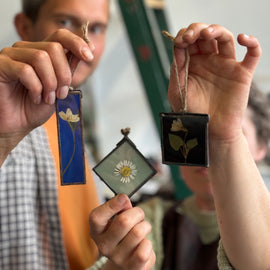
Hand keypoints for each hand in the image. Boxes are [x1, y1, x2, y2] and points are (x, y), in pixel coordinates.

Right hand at [0, 29, 93, 161]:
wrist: (18, 125)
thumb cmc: (37, 107)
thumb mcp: (60, 88)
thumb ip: (70, 68)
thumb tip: (89, 48)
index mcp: (42, 52)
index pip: (60, 35)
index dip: (77, 43)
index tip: (89, 57)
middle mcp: (26, 49)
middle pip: (54, 48)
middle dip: (63, 75)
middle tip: (61, 94)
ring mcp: (11, 55)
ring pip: (40, 58)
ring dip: (50, 83)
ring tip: (48, 98)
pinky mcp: (1, 65)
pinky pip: (25, 70)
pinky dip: (35, 88)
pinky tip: (35, 98)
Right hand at [89, 194, 155, 269]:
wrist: (124, 263)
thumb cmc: (121, 236)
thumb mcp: (116, 220)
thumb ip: (120, 208)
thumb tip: (124, 200)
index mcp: (97, 231)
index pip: (97, 217)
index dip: (112, 205)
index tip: (123, 197)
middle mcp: (104, 245)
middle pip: (123, 221)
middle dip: (137, 213)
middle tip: (138, 216)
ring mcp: (117, 257)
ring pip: (138, 232)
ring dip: (145, 226)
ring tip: (141, 229)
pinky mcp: (132, 266)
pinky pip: (145, 248)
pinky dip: (148, 242)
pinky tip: (143, 244)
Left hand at [168, 23, 260, 143]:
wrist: (209, 130)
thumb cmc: (192, 112)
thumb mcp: (177, 91)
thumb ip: (176, 70)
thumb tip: (178, 47)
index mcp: (192, 64)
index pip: (189, 42)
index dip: (184, 36)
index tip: (180, 41)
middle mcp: (209, 61)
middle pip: (205, 35)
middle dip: (197, 30)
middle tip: (190, 35)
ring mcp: (225, 66)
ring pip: (225, 38)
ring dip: (217, 30)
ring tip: (207, 33)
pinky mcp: (241, 74)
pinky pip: (252, 54)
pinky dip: (252, 43)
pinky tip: (243, 38)